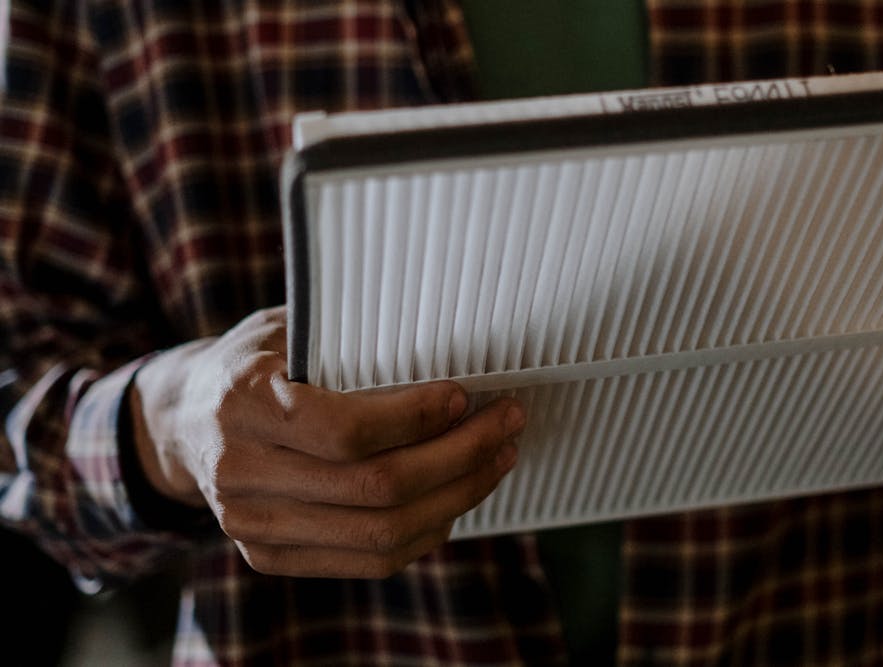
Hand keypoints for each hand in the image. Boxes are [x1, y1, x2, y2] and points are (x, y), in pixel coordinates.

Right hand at [129, 306, 522, 577]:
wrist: (184, 422)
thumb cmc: (252, 363)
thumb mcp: (287, 329)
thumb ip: (349, 341)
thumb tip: (449, 341)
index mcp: (242, 403)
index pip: (346, 431)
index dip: (417, 418)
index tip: (464, 395)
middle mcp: (241, 472)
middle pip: (376, 488)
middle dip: (460, 457)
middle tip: (506, 424)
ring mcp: (252, 525)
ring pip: (380, 533)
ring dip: (456, 498)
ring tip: (496, 461)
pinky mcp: (268, 556)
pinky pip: (366, 561)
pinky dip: (424, 534)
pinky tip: (456, 501)